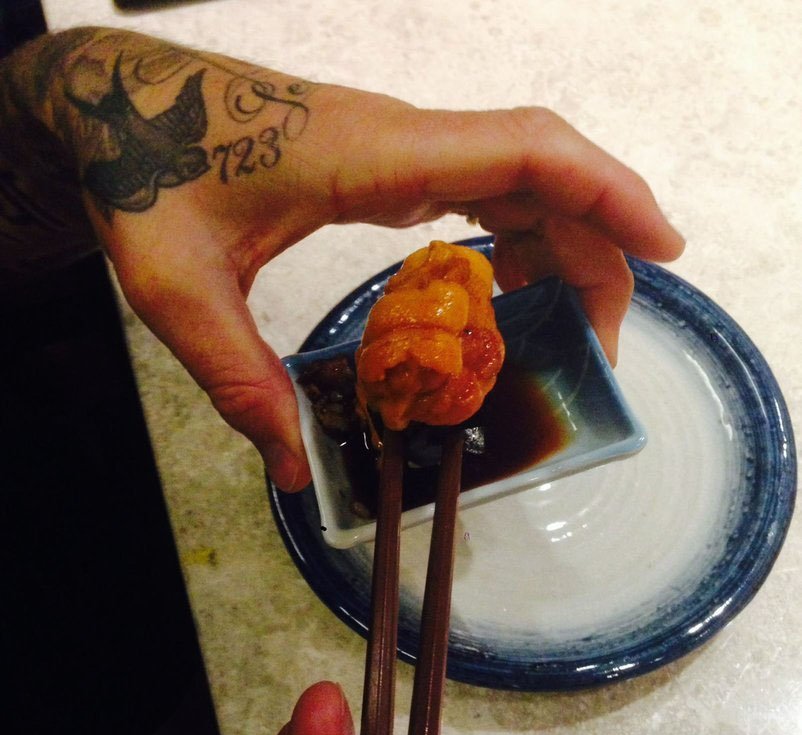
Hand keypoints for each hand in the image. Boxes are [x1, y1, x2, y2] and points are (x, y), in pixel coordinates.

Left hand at [3, 29, 683, 490]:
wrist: (122, 108)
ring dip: (565, 245)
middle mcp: (402, 143)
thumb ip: (240, 383)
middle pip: (544, 173)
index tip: (663, 245)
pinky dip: (518, 235)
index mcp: (372, 157)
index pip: (524, 153)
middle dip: (597, 249)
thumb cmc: (146, 175)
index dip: (608, 192)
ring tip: (573, 330)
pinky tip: (510, 289)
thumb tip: (296, 471)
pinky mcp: (386, 163)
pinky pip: (482, 188)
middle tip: (604, 345)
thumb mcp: (178, 293)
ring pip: (522, 178)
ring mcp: (398, 148)